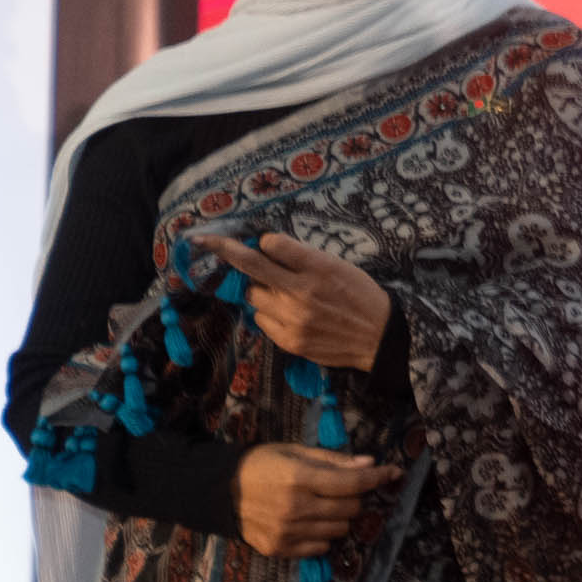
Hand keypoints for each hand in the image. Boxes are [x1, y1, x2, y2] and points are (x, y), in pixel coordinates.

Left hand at [193, 230, 392, 371]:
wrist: (380, 337)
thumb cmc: (362, 296)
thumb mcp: (341, 267)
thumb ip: (304, 260)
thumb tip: (267, 250)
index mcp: (319, 268)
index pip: (274, 244)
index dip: (266, 242)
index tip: (261, 242)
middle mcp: (302, 291)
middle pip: (251, 266)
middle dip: (225, 250)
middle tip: (202, 240)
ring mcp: (293, 318)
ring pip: (254, 296)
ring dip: (261, 291)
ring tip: (282, 294)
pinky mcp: (289, 340)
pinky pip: (261, 320)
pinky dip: (270, 314)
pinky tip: (289, 316)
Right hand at [237, 443, 402, 558]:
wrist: (219, 491)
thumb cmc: (261, 465)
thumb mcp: (294, 452)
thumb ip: (333, 460)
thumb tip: (369, 464)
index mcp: (299, 478)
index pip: (352, 483)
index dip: (378, 477)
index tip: (393, 472)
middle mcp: (295, 508)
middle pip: (351, 509)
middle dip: (355, 497)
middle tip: (343, 489)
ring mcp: (287, 532)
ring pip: (340, 530)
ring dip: (340, 517)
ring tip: (323, 505)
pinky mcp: (279, 549)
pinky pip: (320, 547)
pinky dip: (323, 535)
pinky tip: (310, 521)